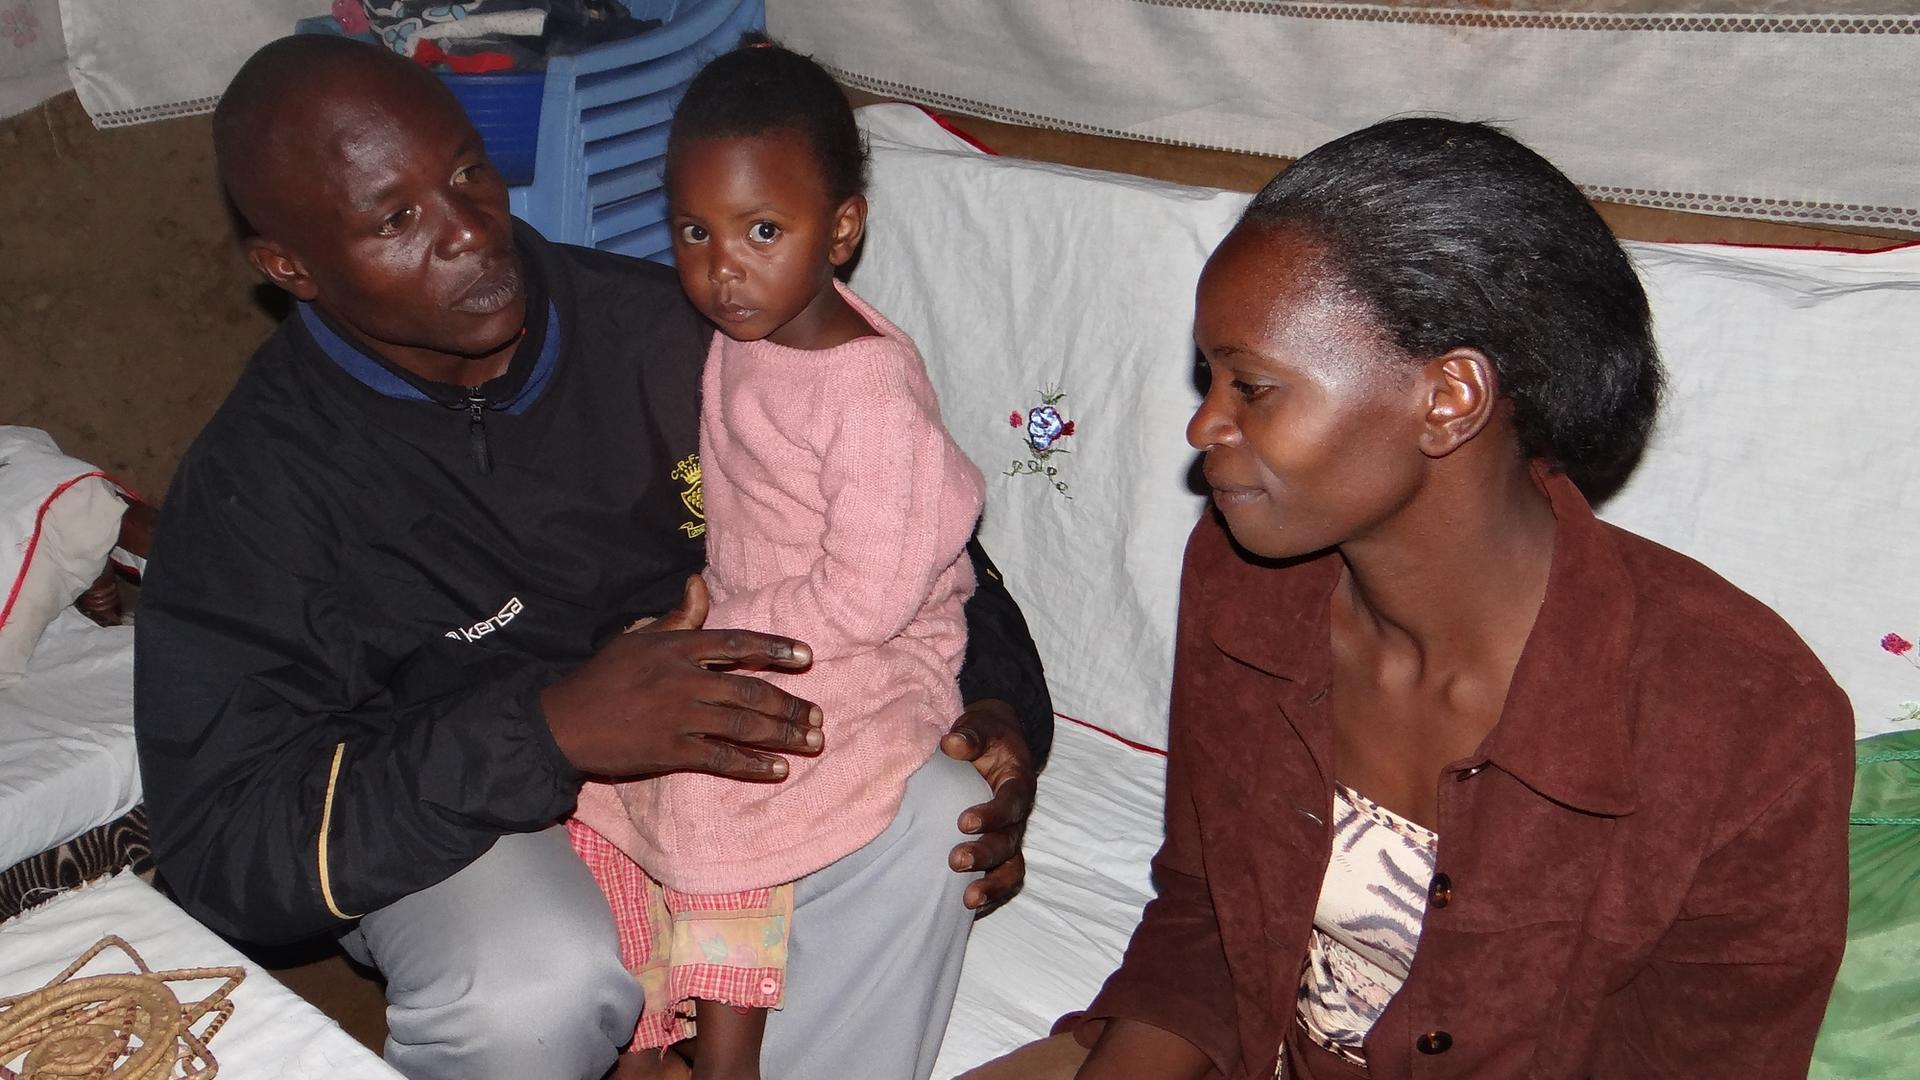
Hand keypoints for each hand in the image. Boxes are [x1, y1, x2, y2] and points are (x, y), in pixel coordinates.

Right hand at [542, 577, 822, 780]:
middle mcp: (684, 679)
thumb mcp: (638, 636)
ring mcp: (678, 717)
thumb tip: (699, 583)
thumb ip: (677, 616)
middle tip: (818, 716)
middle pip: (750, 690)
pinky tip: (778, 770)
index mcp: (677, 647)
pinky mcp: (671, 751)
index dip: (775, 649)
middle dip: (790, 704)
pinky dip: (753, 765)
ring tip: (812, 742)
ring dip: (783, 735)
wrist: (564, 722)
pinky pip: (722, 758)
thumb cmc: (603, 676)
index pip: (737, 644)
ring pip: (743, 725)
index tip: (806, 657)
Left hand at [940, 698, 1036, 911]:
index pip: (1011, 803)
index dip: (992, 815)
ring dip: (992, 885)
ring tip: (968, 900)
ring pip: (1011, 868)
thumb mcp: (980, 727)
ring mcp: (1009, 836)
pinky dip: (989, 895)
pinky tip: (964, 908)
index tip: (964, 822)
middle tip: (955, 861)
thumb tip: (952, 743)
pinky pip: (1001, 878)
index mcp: (1018, 784)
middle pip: (1009, 842)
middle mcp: (1018, 816)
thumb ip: (970, 735)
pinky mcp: (998, 851)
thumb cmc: (986, 737)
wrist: (994, 745)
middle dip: (985, 855)